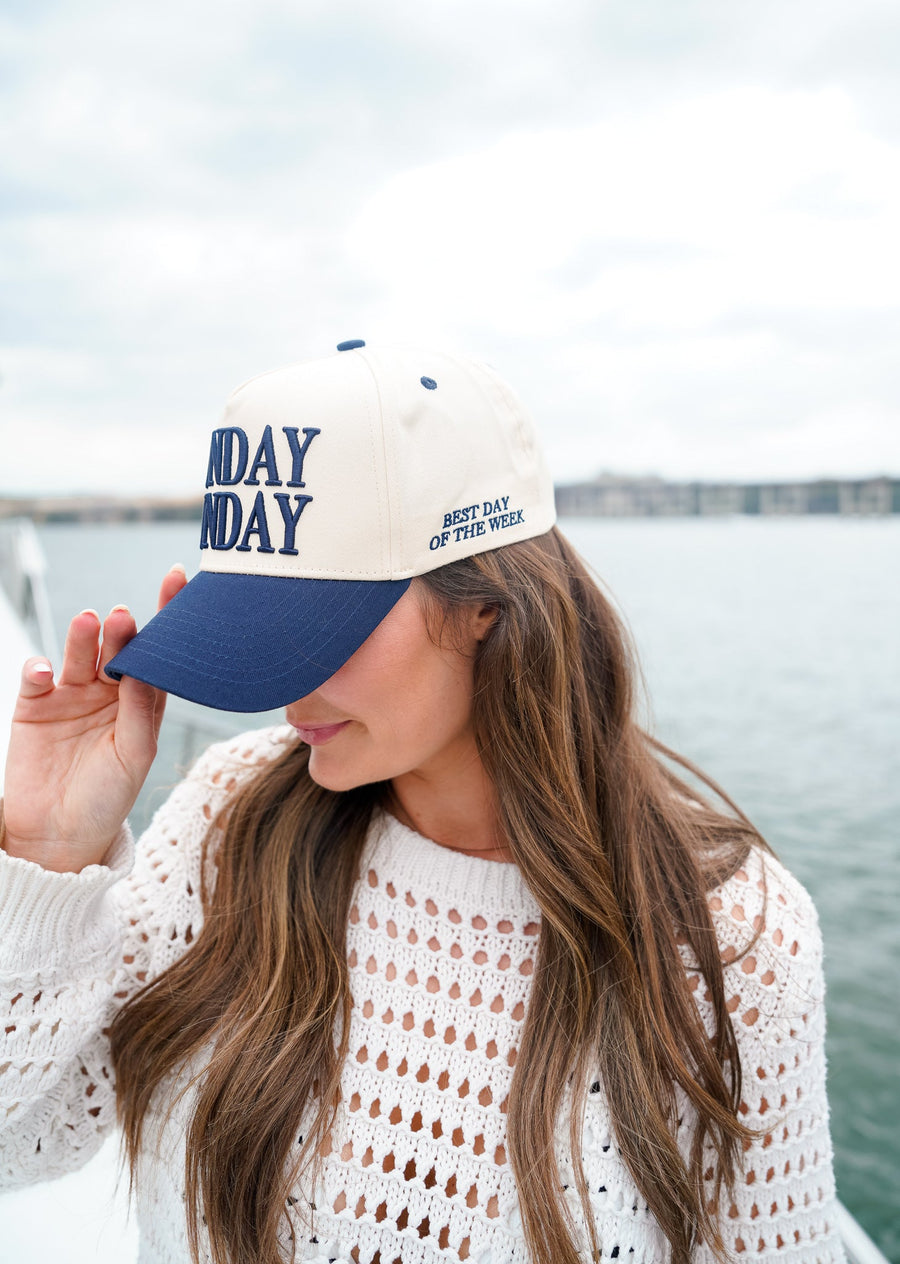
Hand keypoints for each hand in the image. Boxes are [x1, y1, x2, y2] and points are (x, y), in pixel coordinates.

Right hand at [2, 565, 187, 872]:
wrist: (58, 834)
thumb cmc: (107, 798)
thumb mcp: (134, 757)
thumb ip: (140, 712)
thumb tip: (145, 669)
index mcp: (142, 701)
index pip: (157, 654)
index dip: (167, 618)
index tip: (176, 581)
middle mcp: (109, 691)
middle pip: (117, 649)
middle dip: (122, 631)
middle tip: (123, 617)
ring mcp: (71, 695)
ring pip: (79, 654)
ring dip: (83, 637)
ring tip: (89, 622)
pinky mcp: (34, 705)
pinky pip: (36, 677)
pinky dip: (39, 669)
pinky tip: (46, 671)